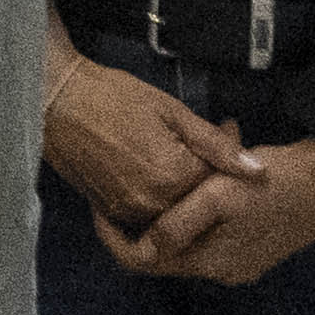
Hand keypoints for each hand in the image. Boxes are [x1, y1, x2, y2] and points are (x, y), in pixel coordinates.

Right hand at [40, 43, 253, 235]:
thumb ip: (215, 145)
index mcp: (173, 177)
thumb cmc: (113, 97)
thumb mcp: (171, 111)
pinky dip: (160, 200)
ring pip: (174, 215)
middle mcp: (152, 204)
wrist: (56, 101)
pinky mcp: (110, 212)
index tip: (227, 129)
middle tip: (202, 140)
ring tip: (178, 155)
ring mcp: (128, 212)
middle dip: (206, 177)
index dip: (228, 159)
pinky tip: (157, 169)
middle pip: (198, 206)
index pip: (219, 184)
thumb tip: (258, 170)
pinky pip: (148, 217)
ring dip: (184, 192)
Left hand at [111, 137, 314, 283]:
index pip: (141, 263)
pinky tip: (211, 171)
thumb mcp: (220, 195)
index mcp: (209, 262)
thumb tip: (143, 248)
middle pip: (163, 249)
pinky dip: (201, 203)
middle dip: (148, 213)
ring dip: (177, 203)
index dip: (113, 237)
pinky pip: (211, 228)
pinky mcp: (252, 244)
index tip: (100, 205)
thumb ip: (178, 223)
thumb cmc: (274, 184)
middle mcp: (220, 270)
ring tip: (180, 165)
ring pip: (187, 234)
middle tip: (138, 176)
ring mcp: (238, 260)